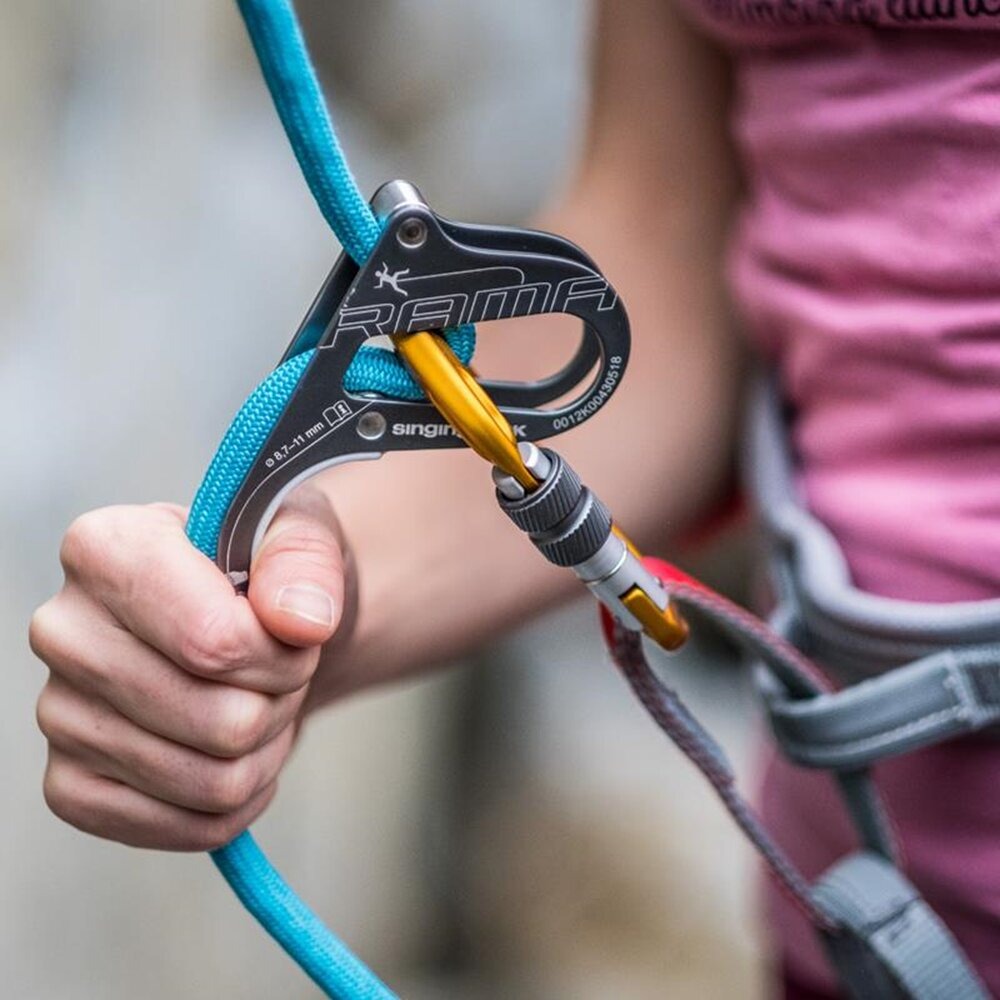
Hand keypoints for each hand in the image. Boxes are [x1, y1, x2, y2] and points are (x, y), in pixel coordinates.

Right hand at [30, 486, 353, 850]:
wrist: (249, 614)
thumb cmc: (264, 568)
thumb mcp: (298, 532)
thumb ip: (305, 559)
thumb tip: (301, 621)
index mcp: (105, 549)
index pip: (213, 641)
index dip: (282, 654)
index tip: (297, 631)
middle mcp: (63, 631)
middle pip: (220, 722)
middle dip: (282, 701)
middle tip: (282, 668)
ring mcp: (57, 715)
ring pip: (211, 781)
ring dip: (266, 748)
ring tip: (260, 699)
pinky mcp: (69, 785)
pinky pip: (185, 827)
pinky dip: (239, 799)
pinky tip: (239, 752)